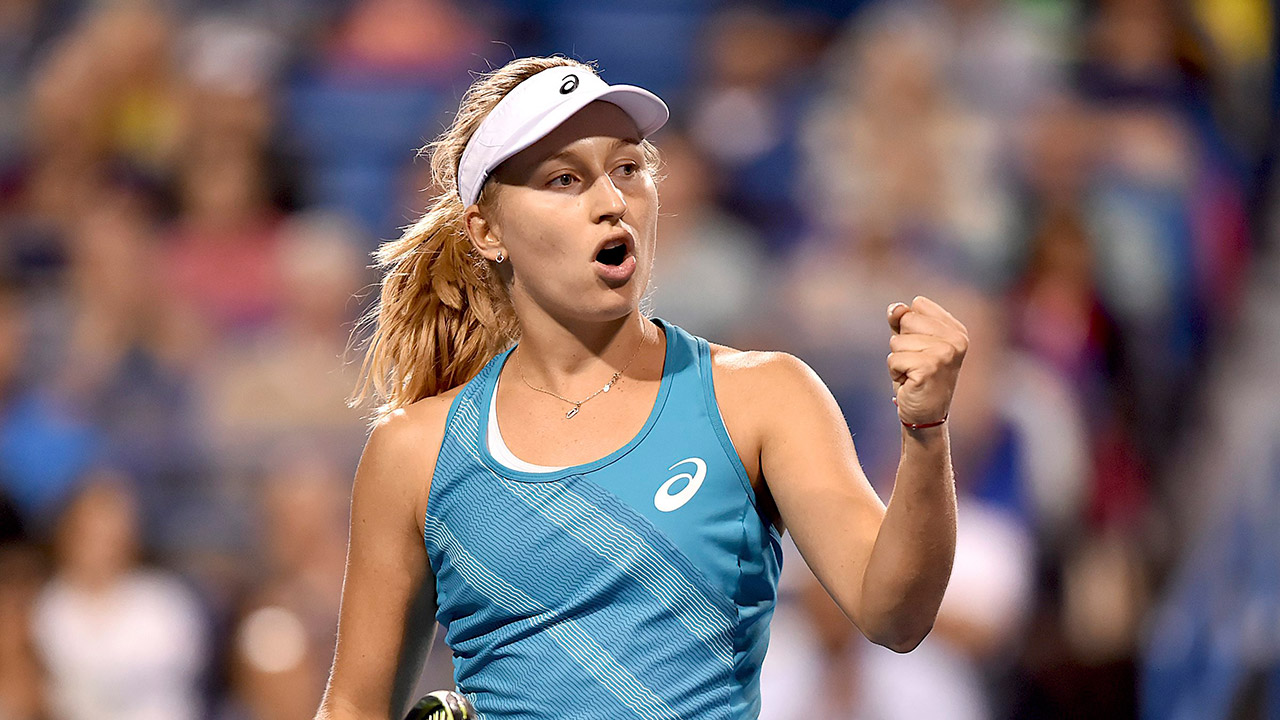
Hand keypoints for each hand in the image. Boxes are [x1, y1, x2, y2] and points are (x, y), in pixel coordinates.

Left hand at [886, 296, 967, 425]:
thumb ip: (902, 321)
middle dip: (902, 344)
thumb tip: (895, 308)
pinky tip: (910, 383)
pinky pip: (894, 359)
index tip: (921, 348)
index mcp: (956, 329)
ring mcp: (945, 353)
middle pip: (906, 320)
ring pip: (896, 342)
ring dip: (898, 361)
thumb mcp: (910, 344)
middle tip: (915, 365)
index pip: (918, 304)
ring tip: (913, 375)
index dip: (909, 326)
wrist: (926, 415)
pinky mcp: (929, 368)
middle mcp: (956, 339)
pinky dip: (895, 373)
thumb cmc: (917, 377)